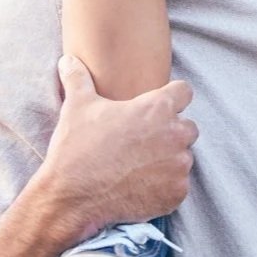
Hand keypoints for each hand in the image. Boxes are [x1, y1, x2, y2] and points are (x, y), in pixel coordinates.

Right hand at [39, 57, 198, 239]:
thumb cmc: (77, 147)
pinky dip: (164, 187)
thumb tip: (68, 59)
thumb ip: (78, 78)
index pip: (184, 92)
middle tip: (142, 143)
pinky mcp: (176, 193)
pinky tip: (140, 187)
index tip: (155, 109)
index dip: (170, 99)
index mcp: (158, 108)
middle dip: (170, 133)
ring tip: (138, 167)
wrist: (71, 197)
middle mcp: (175, 135)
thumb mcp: (77, 106)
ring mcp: (179, 166)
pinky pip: (178, 186)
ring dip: (168, 161)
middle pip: (187, 127)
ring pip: (183, 158)